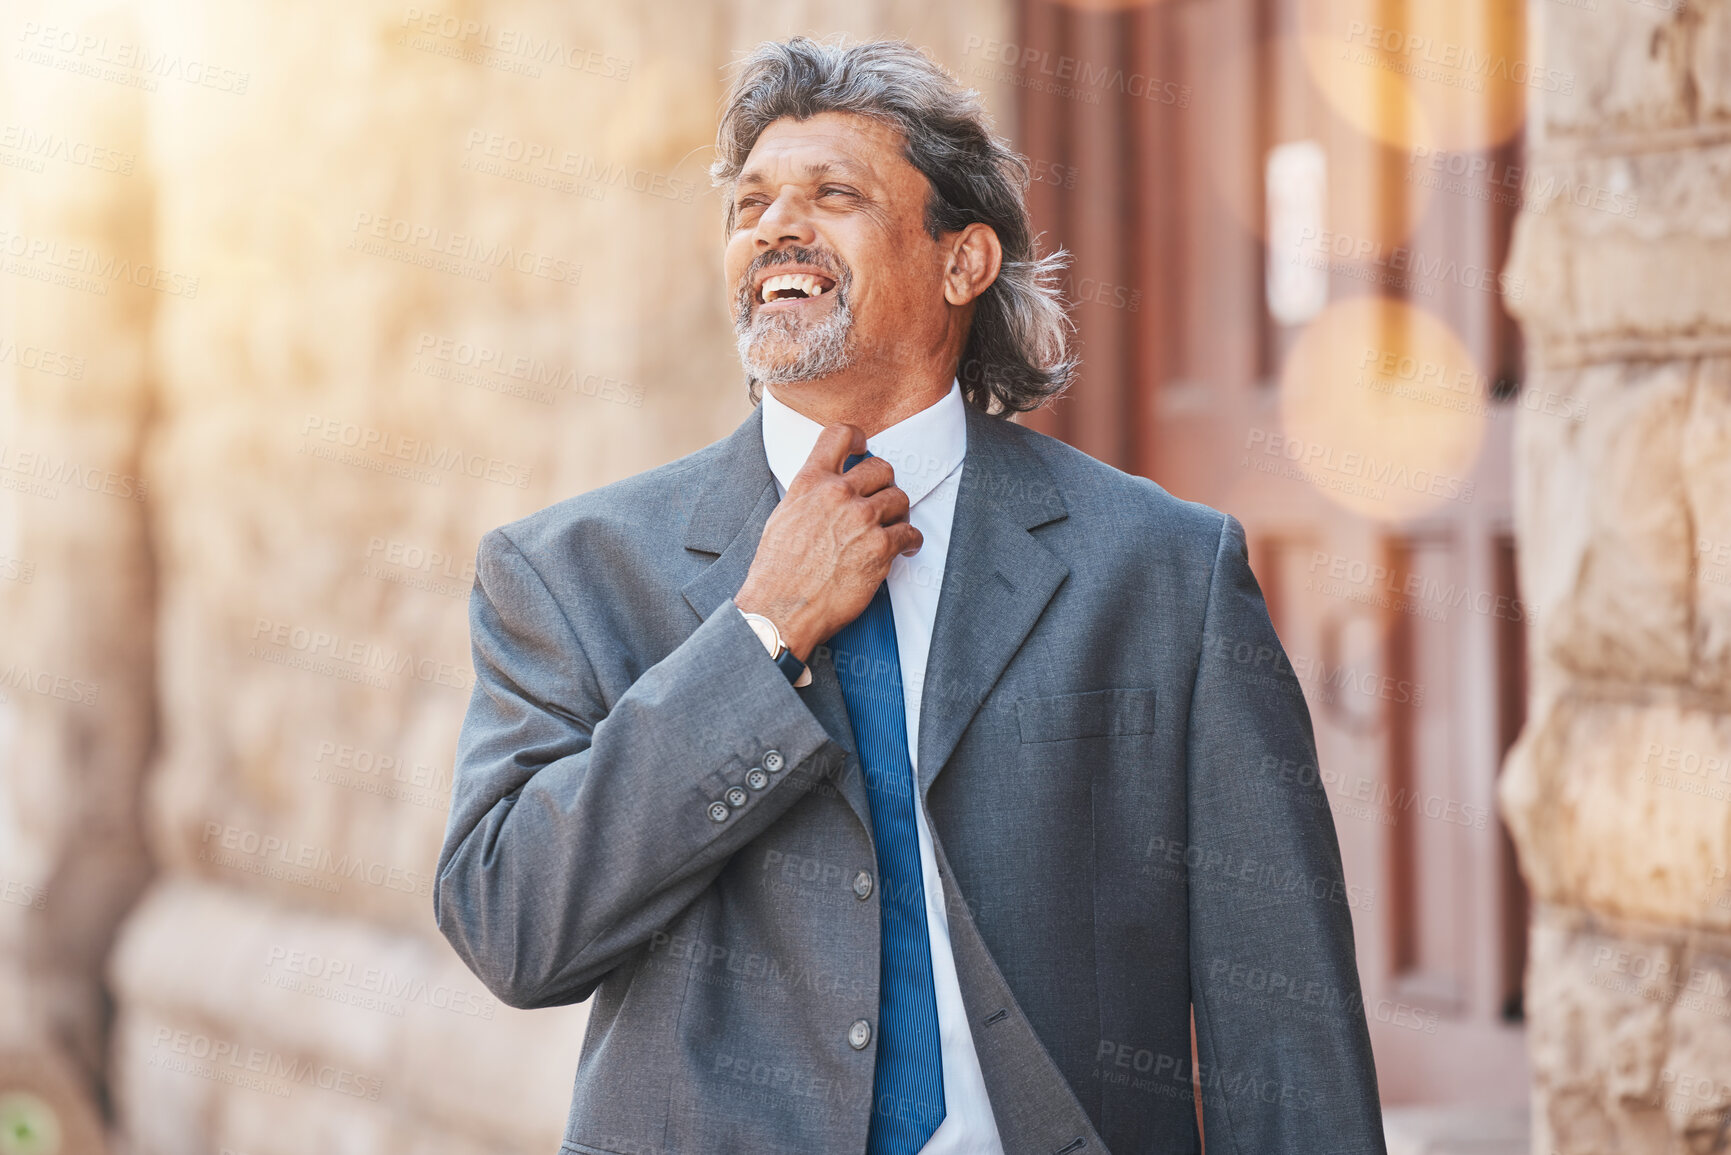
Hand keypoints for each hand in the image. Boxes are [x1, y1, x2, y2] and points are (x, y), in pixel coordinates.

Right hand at [733, 423, 922, 661]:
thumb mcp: (783, 516)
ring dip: (899, 513)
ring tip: (892, 528)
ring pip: (899, 498)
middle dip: (884, 484)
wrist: (781, 609)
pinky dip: (911, 541)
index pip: (840, 435)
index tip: (864, 446)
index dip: (858, 437)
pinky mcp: (880, 549)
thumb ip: (809, 495)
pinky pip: (910, 533)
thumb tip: (826, 490)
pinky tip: (905, 549)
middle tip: (881, 501)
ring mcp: (861, 519)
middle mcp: (837, 494)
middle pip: (881, 467)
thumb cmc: (776, 571)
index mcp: (810, 482)